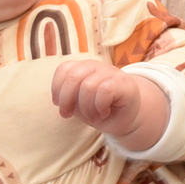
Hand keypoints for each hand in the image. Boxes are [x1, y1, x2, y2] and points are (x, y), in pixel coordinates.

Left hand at [53, 62, 167, 151]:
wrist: (127, 117)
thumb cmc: (101, 109)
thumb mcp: (79, 106)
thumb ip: (69, 99)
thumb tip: (59, 100)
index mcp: (83, 68)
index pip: (64, 69)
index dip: (57, 89)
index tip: (60, 106)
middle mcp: (96, 66)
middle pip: (73, 77)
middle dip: (67, 100)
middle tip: (70, 115)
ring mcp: (111, 72)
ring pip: (88, 86)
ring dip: (86, 108)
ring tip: (92, 116)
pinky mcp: (123, 83)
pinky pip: (104, 90)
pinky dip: (100, 106)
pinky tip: (103, 112)